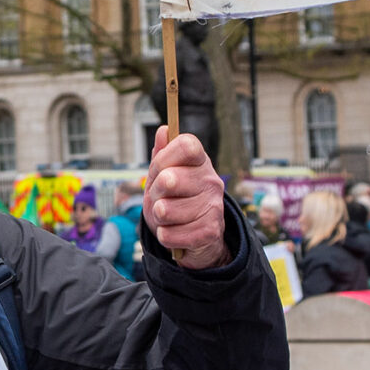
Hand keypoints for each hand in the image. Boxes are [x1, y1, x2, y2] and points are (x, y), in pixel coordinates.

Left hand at [143, 126, 227, 270]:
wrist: (194, 239)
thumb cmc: (174, 200)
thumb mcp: (161, 176)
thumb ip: (161, 154)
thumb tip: (163, 130)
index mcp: (200, 161)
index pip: (186, 146)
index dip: (164, 158)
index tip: (159, 170)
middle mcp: (212, 181)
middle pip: (169, 179)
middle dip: (155, 192)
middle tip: (161, 197)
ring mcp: (214, 206)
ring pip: (165, 210)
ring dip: (159, 217)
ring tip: (168, 217)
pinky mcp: (210, 232)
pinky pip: (169, 234)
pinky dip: (165, 236)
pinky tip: (174, 232)